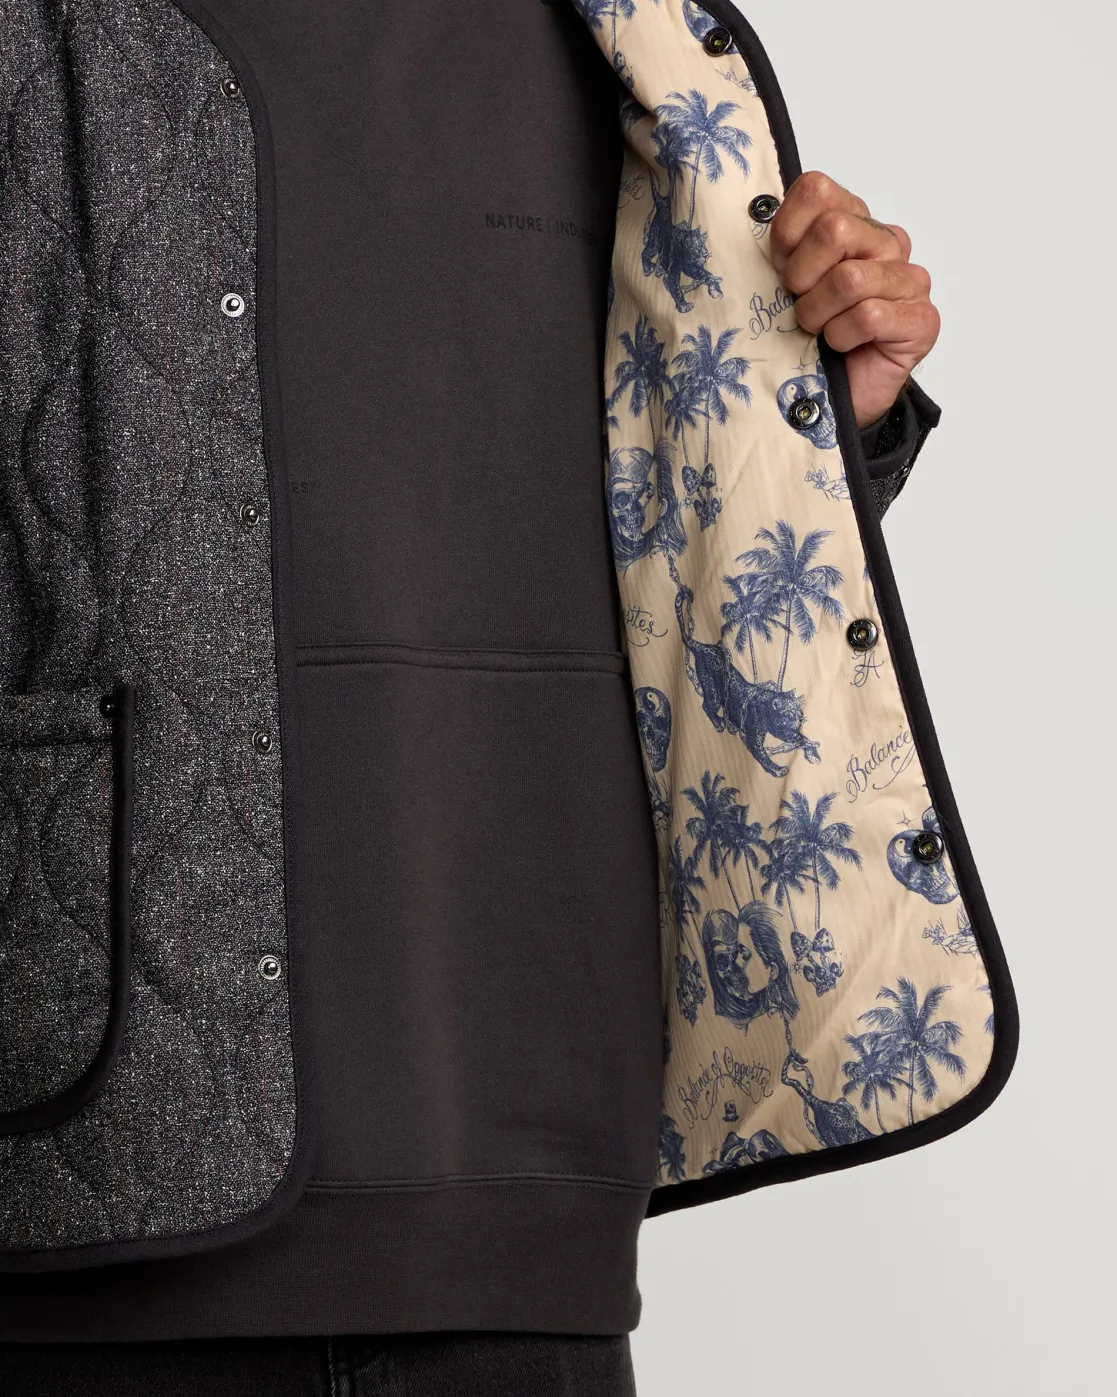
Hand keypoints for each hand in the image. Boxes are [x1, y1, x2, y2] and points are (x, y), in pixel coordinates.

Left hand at [767, 171, 939, 428]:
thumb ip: (779, 246)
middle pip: (834, 230)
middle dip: (802, 277)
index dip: (787, 234)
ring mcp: (908, 280)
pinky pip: (869, 316)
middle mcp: (886, 243)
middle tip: (800, 304)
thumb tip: (756, 213)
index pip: (817, 190)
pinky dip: (843, 337)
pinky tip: (842, 346)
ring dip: (819, 314)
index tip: (781, 268)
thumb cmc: (805, 338)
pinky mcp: (921, 319)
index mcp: (853, 222)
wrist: (828, 397)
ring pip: (849, 279)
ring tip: (819, 330)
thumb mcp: (781, 285)